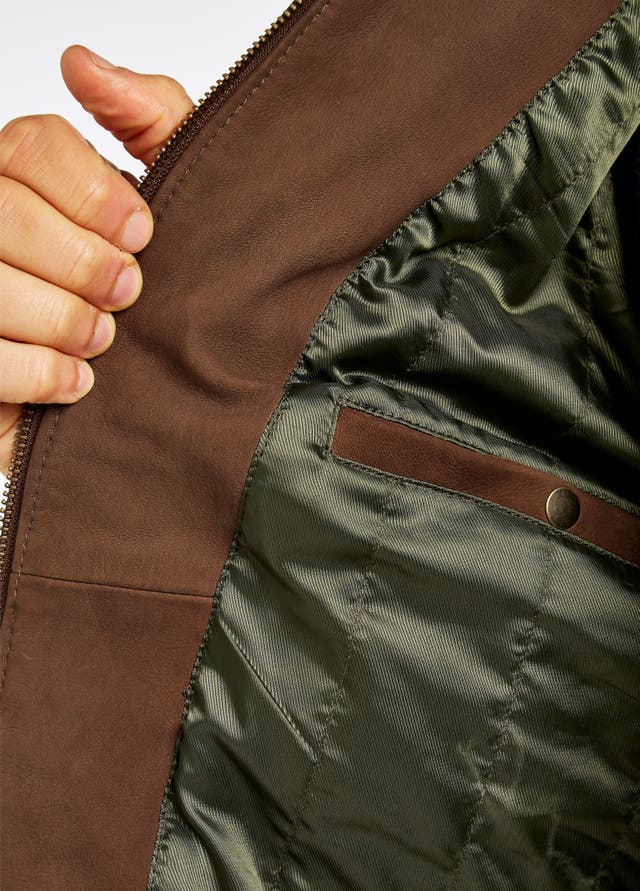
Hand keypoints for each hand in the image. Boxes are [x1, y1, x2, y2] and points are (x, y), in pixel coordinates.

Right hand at [0, 45, 193, 472]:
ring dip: (64, 320)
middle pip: (4, 213)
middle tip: (128, 291)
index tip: (143, 233)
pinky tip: (80, 380)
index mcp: (23, 178)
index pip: (27, 147)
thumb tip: (81, 63)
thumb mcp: (177, 191)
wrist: (167, 384)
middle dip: (82, 261)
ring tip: (105, 338)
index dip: (91, 192)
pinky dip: (40, 374)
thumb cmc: (167, 286)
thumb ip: (147, 117)